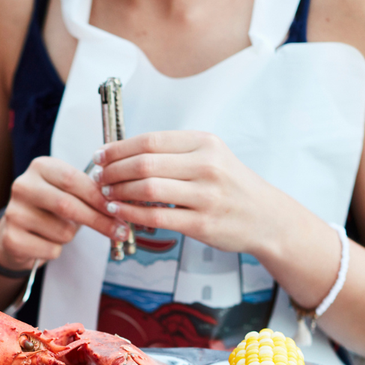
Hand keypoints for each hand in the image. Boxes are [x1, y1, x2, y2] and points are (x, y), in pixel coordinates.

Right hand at [0, 156, 125, 271]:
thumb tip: (121, 205)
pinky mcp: (11, 238)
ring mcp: (13, 212)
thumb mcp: (68, 192)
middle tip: (120, 231)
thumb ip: (90, 193)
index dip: (99, 197)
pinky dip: (56, 250)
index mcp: (40, 167)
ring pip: (63, 231)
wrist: (18, 232)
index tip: (119, 210)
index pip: (73, 180)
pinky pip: (51, 250)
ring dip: (71, 236)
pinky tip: (45, 242)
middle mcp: (22, 186)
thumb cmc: (51, 209)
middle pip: (68, 205)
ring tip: (60, 230)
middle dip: (98, 220)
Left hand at [95, 131, 306, 257]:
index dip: (118, 148)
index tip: (100, 156)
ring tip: (106, 193)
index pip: (150, 140)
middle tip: (99, 177)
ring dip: (119, 192)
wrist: (266, 217)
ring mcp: (206, 195)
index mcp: (205, 143)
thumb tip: (123, 152)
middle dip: (113, 171)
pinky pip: (156, 217)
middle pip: (145, 163)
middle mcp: (207, 166)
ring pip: (147, 189)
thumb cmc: (229, 186)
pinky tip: (117, 211)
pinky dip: (130, 213)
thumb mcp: (210, 157)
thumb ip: (173, 153)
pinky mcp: (202, 223)